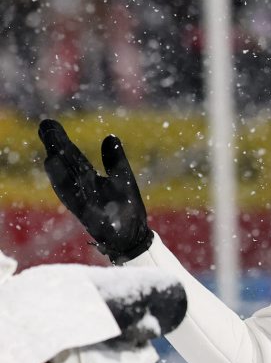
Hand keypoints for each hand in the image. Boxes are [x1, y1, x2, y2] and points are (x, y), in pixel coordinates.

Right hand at [38, 119, 152, 262]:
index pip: (73, 158)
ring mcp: (85, 204)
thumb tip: (110, 137)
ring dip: (59, 173)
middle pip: (68, 167)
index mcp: (89, 180)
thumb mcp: (123, 179)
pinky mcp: (92, 219)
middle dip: (57, 149)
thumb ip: (115, 160)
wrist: (134, 237)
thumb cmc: (126, 209)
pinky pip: (80, 206)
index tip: (49, 125)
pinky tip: (74, 194)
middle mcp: (83, 190)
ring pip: (69, 186)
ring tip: (50, 156)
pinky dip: (74, 197)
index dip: (62, 142)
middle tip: (45, 128)